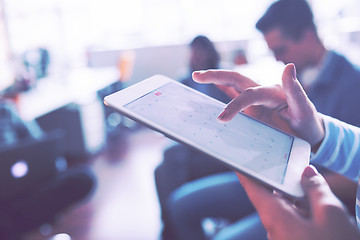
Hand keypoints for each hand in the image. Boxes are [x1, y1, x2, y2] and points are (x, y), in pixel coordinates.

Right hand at [192, 63, 323, 148]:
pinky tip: (212, 87)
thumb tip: (289, 65)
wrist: (309, 134)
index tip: (221, 119)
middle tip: (196, 76)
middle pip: (236, 79)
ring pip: (232, 85)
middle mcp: (261, 92)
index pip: (249, 94)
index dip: (235, 104)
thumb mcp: (305, 110)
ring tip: (197, 76)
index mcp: (272, 92)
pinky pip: (235, 96)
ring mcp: (256, 100)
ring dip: (215, 79)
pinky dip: (223, 90)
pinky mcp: (253, 108)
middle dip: (216, 76)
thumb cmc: (307, 124)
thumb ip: (296, 90)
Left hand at [236, 166, 359, 239]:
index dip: (245, 173)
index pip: (253, 189)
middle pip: (271, 197)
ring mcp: (284, 237)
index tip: (237, 161)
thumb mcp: (330, 213)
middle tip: (287, 165)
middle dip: (280, 182)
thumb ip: (316, 188)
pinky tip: (315, 205)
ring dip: (295, 197)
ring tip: (308, 183)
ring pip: (285, 210)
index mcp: (275, 216)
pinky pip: (293, 221)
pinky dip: (302, 210)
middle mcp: (274, 228)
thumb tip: (307, 173)